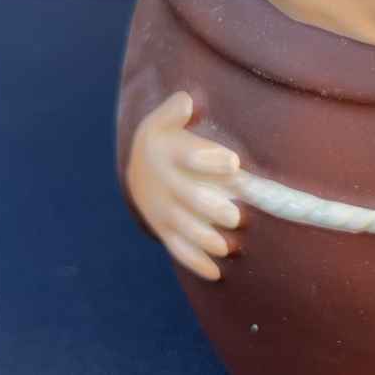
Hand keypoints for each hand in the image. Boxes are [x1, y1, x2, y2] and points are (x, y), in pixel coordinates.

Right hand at [125, 91, 241, 280]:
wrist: (139, 170)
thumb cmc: (166, 140)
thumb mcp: (164, 120)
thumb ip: (175, 111)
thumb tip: (186, 101)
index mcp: (167, 154)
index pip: (187, 156)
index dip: (208, 160)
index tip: (233, 162)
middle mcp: (164, 186)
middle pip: (188, 199)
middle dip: (210, 208)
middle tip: (234, 215)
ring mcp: (164, 212)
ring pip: (184, 229)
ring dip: (205, 239)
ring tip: (227, 246)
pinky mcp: (166, 231)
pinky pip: (179, 249)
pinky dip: (196, 262)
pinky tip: (216, 272)